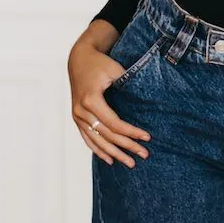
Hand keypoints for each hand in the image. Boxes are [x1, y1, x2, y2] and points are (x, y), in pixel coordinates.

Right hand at [67, 35, 151, 167]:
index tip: (147, 138)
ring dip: (114, 153)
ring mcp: (77, 116)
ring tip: (130, 163)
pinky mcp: (77, 117)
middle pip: (107, 135)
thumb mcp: (115, 70)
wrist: (79, 59)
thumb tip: (146, 102)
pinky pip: (88, 138)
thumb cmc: (100, 63)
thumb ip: (127, 84)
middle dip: (127, 146)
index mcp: (91, 100)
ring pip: (97, 141)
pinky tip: (109, 159)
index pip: (114, 123)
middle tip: (144, 155)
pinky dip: (98, 150)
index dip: (131, 132)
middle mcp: (81, 111)